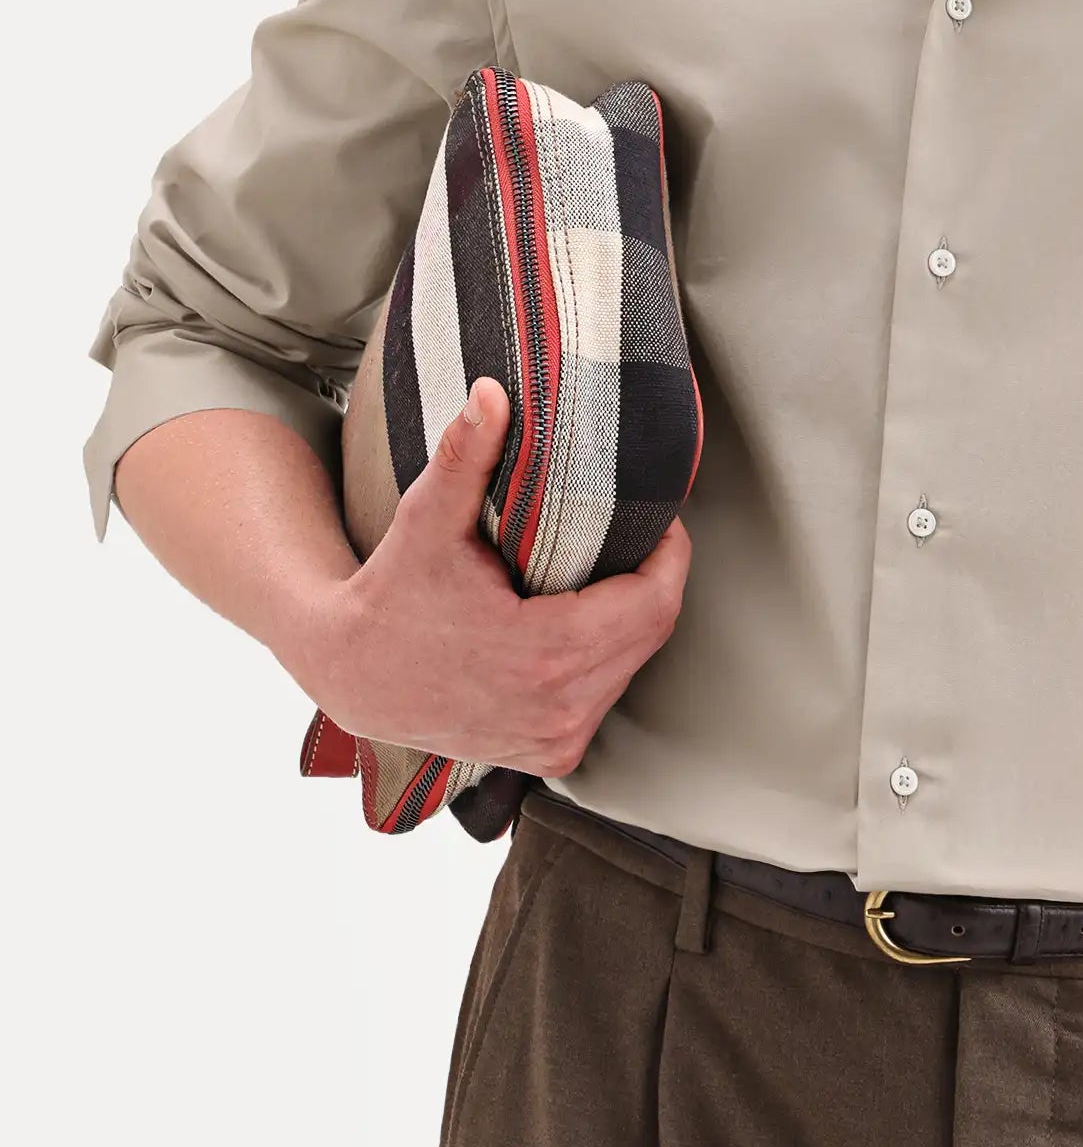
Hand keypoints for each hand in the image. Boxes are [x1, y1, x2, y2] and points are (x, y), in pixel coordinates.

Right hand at [298, 376, 692, 774]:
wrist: (351, 676)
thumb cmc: (391, 597)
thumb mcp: (427, 522)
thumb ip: (467, 456)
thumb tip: (492, 392)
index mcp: (544, 656)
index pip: (655, 602)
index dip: (668, 554)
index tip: (655, 519)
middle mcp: (557, 711)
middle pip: (652, 633)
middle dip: (651, 579)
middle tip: (633, 537)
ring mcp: (553, 740)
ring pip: (632, 666)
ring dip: (630, 620)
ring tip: (601, 577)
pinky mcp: (547, 753)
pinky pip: (604, 695)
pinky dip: (603, 658)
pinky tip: (576, 625)